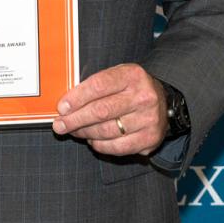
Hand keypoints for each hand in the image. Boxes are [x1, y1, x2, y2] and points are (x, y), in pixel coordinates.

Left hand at [52, 63, 168, 156]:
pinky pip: (117, 147)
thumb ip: (94, 86)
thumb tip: (65, 105)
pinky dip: (100, 145)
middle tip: (60, 125)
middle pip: (101, 111)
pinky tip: (92, 140)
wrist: (163, 101)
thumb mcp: (117, 76)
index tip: (61, 108)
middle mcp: (143, 97)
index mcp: (132, 75)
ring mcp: (149, 119)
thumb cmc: (130, 88)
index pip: (98, 86)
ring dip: (84, 133)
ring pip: (106, 131)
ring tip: (74, 131)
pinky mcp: (150, 138)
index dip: (76, 98)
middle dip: (75, 120)